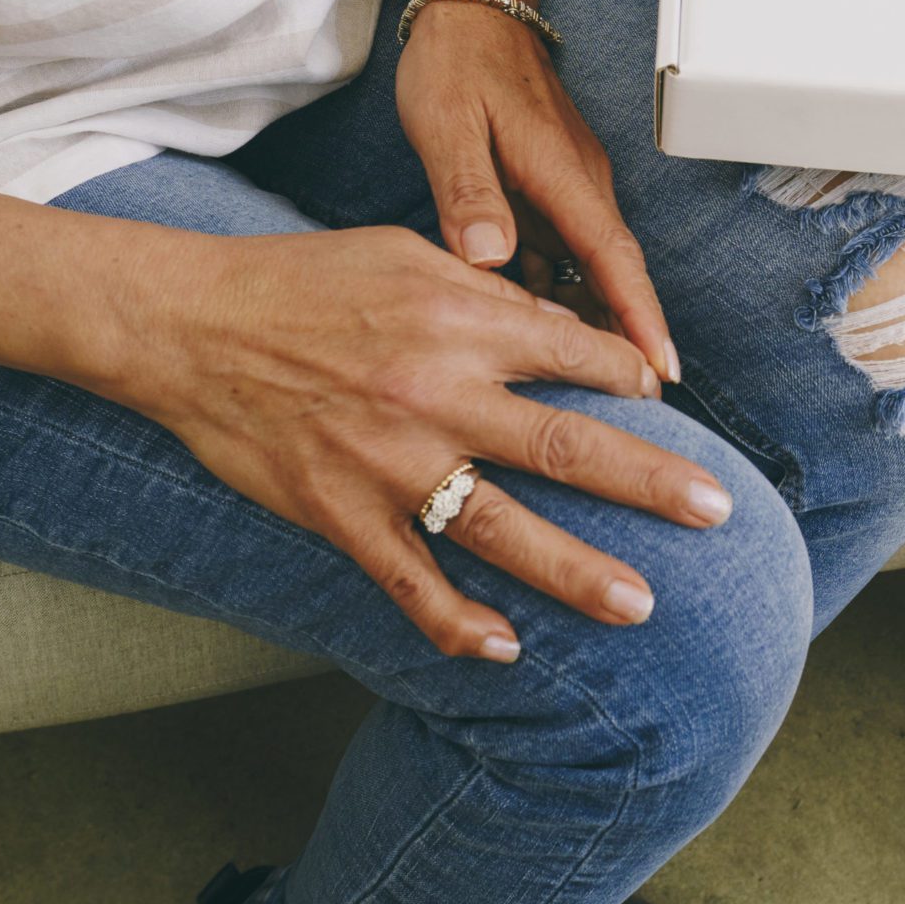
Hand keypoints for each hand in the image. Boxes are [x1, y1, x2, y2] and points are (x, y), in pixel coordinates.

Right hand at [126, 225, 732, 660]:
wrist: (187, 326)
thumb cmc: (302, 279)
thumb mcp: (407, 254)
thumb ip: (488, 294)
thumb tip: (563, 325)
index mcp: (460, 319)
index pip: (576, 354)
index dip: (631, 377)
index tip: (666, 400)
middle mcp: (437, 394)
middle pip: (567, 445)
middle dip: (650, 482)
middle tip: (716, 514)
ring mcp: (390, 462)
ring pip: (503, 528)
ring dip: (578, 571)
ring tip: (641, 605)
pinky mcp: (340, 513)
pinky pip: (409, 581)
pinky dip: (456, 622)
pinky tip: (504, 649)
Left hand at [395, 0, 677, 381]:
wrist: (470, 8)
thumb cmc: (456, 63)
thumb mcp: (447, 125)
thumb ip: (468, 193)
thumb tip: (492, 258)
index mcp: (562, 174)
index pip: (613, 259)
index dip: (637, 319)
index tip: (661, 373)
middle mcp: (579, 184)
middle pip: (612, 275)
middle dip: (626, 339)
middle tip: (630, 411)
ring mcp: (567, 187)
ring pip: (586, 269)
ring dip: (587, 323)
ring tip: (580, 394)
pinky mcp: (548, 188)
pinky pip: (563, 253)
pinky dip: (556, 294)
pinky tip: (530, 335)